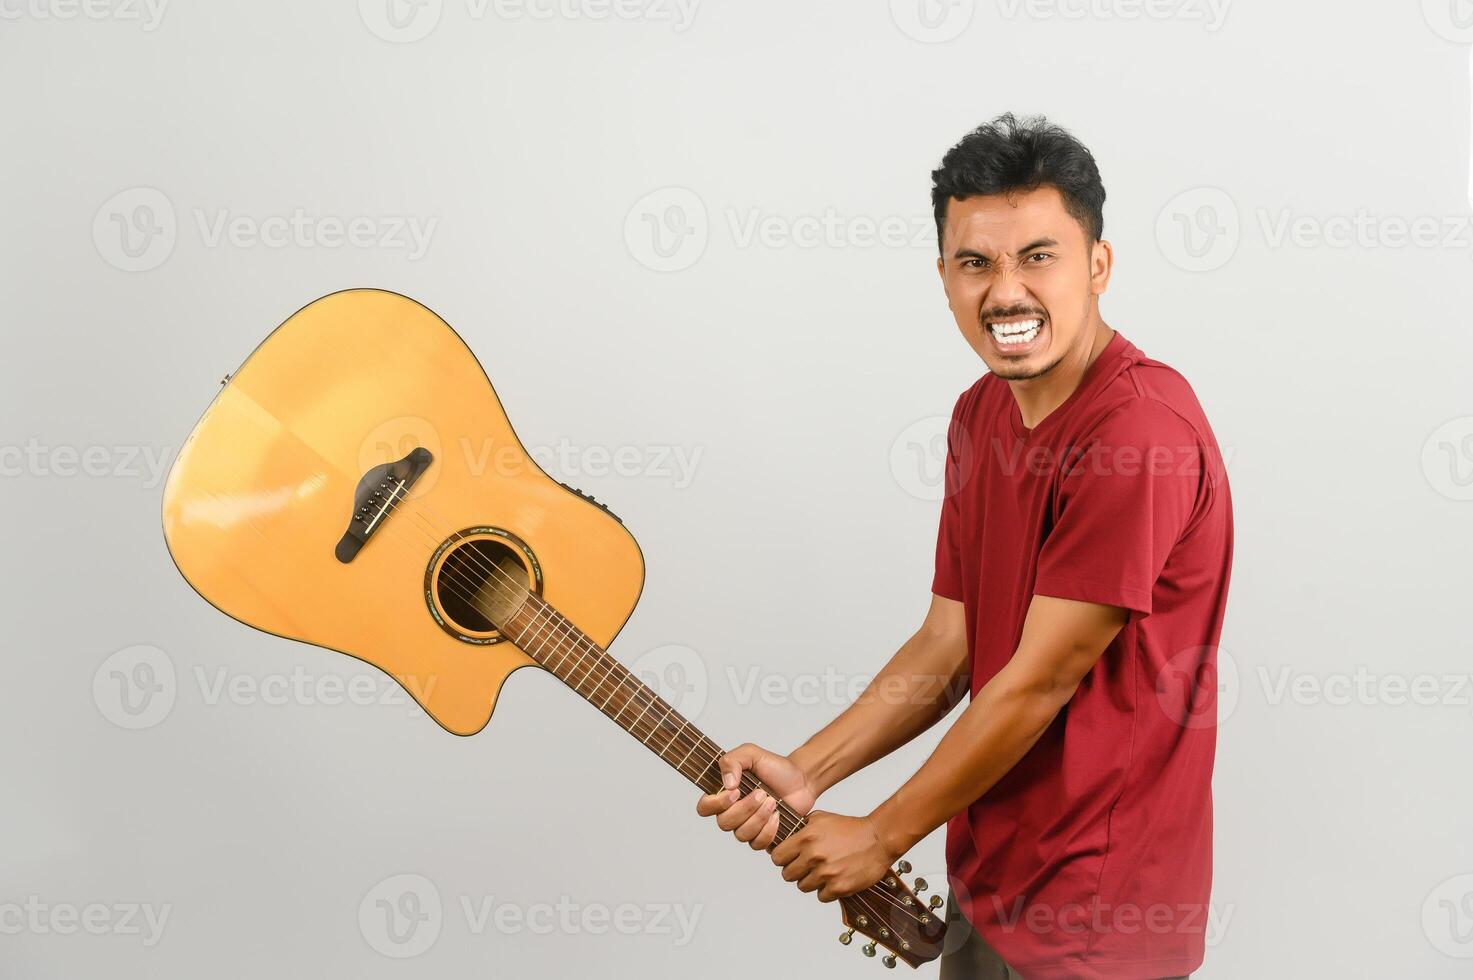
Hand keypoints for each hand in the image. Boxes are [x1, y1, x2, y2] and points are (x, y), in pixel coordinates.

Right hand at [695, 743, 816, 850]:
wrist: (801, 779)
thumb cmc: (775, 767)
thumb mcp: (751, 754)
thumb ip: (732, 761)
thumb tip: (726, 784)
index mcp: (724, 793)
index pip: (705, 807)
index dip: (716, 804)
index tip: (735, 792)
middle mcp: (732, 812)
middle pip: (724, 823)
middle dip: (745, 808)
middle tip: (762, 793)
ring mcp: (747, 826)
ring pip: (741, 835)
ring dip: (758, 818)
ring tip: (773, 802)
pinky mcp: (762, 837)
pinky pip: (757, 844)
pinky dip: (768, 831)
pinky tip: (778, 816)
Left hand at [769, 811, 896, 902]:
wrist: (878, 839)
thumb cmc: (851, 828)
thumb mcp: (821, 818)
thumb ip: (801, 827)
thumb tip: (785, 836)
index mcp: (806, 838)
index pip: (777, 857)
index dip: (782, 858)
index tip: (790, 858)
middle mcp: (814, 856)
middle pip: (787, 875)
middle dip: (796, 872)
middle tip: (807, 867)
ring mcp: (826, 873)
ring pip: (803, 887)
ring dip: (811, 882)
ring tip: (823, 872)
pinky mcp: (839, 887)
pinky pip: (821, 896)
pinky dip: (827, 890)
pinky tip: (835, 879)